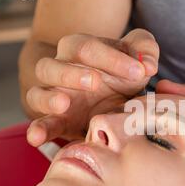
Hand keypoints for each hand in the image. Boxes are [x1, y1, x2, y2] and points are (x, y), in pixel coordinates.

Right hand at [26, 29, 159, 145]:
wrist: (117, 99)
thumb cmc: (124, 73)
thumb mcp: (138, 58)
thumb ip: (145, 51)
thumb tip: (148, 64)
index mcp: (79, 50)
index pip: (86, 47)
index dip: (112, 58)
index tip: (140, 71)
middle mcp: (60, 71)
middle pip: (52, 66)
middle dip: (72, 73)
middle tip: (96, 81)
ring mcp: (55, 97)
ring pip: (38, 93)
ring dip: (49, 98)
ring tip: (64, 103)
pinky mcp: (56, 122)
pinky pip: (40, 124)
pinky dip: (37, 130)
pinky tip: (36, 138)